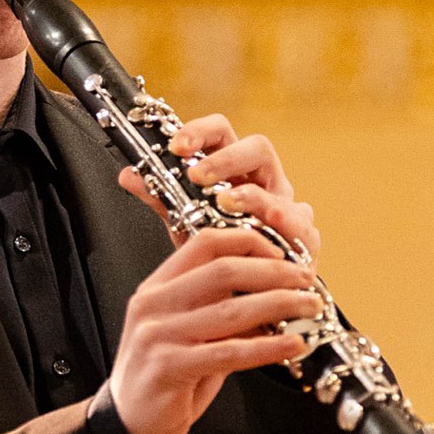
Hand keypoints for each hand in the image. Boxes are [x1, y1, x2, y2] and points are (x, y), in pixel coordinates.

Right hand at [110, 115, 322, 433]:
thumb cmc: (165, 379)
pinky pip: (229, 352)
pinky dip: (267, 347)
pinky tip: (292, 345)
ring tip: (309, 307)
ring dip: (279, 305)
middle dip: (274, 272)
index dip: (249, 243)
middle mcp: (154, 305)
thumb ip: (222, 311)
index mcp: (157, 288)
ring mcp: (158, 335)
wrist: (130, 425)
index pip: (205, 244)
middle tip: (306, 280)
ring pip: (231, 310)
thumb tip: (275, 295)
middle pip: (223, 271)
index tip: (284, 255)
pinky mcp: (169, 367)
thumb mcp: (188, 334)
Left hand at [120, 113, 319, 268]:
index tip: (177, 146)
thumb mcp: (184, 223)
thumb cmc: (219, 255)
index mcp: (236, 171)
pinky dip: (284, 225)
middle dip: (227, 159)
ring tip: (228, 204)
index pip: (222, 134)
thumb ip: (161, 198)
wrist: (242, 301)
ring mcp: (288, 209)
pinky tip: (266, 228)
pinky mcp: (305, 240)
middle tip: (199, 177)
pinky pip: (301, 227)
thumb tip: (128, 174)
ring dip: (252, 195)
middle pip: (257, 148)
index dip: (201, 132)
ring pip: (278, 189)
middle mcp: (266, 183)